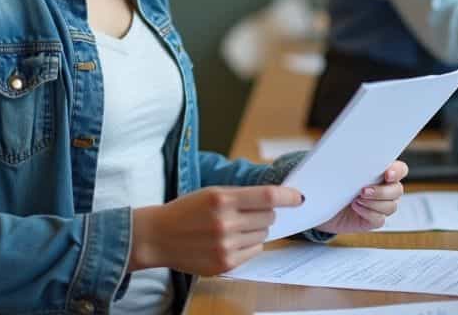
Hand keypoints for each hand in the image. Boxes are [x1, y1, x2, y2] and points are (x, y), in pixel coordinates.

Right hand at [130, 185, 302, 275]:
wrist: (158, 237)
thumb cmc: (186, 211)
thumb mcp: (211, 193)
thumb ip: (241, 196)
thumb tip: (275, 200)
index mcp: (221, 199)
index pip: (267, 196)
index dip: (288, 196)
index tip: (299, 197)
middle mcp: (225, 223)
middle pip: (269, 217)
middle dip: (266, 214)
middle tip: (249, 213)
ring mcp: (225, 246)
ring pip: (263, 236)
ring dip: (256, 230)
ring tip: (234, 227)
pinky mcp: (224, 263)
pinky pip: (254, 251)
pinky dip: (249, 245)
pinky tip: (231, 241)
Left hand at [313, 160, 407, 234]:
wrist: (325, 204)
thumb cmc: (335, 181)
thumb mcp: (341, 167)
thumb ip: (351, 158)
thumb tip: (347, 147)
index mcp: (383, 172)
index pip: (401, 169)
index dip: (398, 171)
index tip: (387, 174)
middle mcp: (386, 189)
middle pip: (397, 190)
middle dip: (382, 191)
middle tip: (363, 190)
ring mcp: (381, 205)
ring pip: (391, 206)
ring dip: (373, 203)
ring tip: (356, 199)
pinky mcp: (374, 220)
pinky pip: (379, 219)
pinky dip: (368, 213)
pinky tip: (356, 207)